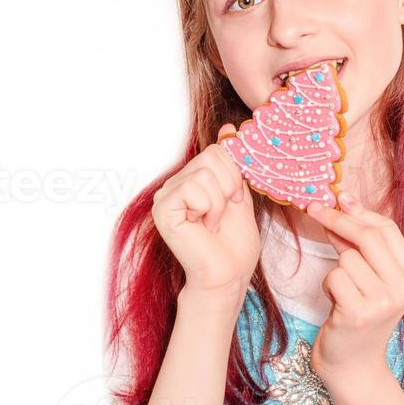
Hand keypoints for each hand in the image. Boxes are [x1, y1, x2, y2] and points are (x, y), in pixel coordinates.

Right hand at [151, 124, 260, 303]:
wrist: (228, 276)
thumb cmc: (234, 244)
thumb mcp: (240, 195)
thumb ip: (233, 165)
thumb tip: (228, 128)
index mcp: (192, 179)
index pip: (219, 150)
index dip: (235, 176)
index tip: (234, 202)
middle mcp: (175, 184)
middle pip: (213, 156)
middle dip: (229, 187)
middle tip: (222, 215)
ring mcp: (166, 196)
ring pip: (206, 172)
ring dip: (220, 202)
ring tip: (212, 223)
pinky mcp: (163, 209)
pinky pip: (194, 188)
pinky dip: (209, 208)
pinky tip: (203, 227)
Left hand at [306, 192, 403, 381]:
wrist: (354, 365)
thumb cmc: (358, 315)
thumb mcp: (370, 277)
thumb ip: (361, 243)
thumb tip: (344, 202)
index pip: (388, 229)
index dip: (360, 211)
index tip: (337, 198)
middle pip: (369, 236)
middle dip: (337, 220)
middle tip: (314, 210)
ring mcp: (384, 301)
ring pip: (348, 258)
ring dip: (335, 269)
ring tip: (342, 291)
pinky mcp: (359, 313)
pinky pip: (335, 277)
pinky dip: (328, 286)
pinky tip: (336, 303)